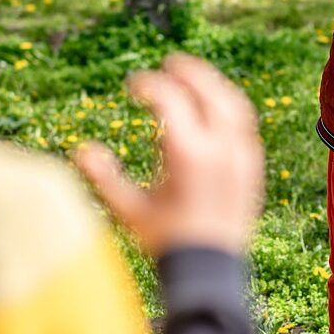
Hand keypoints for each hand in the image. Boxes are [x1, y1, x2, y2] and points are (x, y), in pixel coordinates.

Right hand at [74, 54, 263, 256]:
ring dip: (212, 84)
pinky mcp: (253, 166)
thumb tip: (80, 149)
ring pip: (233, 104)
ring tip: (194, 78)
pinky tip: (215, 107)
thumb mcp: (130, 211)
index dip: (149, 85)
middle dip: (188, 72)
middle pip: (208, 91)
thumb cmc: (167, 242)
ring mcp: (242, 156)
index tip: (132, 84)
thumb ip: (104, 178)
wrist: (211, 270)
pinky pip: (245, 124)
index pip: (170, 99)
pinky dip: (229, 106)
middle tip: (169, 63)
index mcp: (188, 154)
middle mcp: (220, 149)